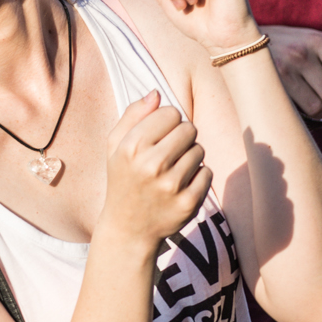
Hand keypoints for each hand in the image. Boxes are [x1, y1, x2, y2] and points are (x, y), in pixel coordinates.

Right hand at [99, 91, 210, 247]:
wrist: (128, 227)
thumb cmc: (122, 179)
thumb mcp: (115, 145)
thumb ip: (133, 115)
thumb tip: (156, 93)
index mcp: (131, 146)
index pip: (170, 113)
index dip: (167, 121)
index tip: (159, 135)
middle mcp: (151, 164)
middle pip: (189, 129)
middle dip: (182, 137)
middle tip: (168, 152)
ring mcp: (171, 185)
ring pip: (200, 150)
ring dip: (190, 157)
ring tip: (173, 170)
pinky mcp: (188, 203)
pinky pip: (207, 173)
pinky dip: (197, 176)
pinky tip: (181, 185)